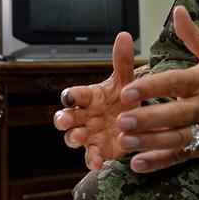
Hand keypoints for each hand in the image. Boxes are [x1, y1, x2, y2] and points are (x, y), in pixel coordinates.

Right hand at [53, 32, 138, 170]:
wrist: (135, 122)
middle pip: (66, 117)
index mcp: (89, 97)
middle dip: (63, 119)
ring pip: (73, 138)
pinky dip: (92, 160)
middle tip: (64, 120)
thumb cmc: (123, 99)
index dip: (70, 95)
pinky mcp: (99, 151)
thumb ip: (122, 61)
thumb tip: (123, 35)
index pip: (75, 95)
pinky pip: (91, 157)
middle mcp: (83, 116)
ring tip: (78, 138)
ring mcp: (89, 135)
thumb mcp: (125, 81)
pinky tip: (97, 164)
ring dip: (73, 138)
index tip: (69, 96)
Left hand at [114, 6, 198, 172]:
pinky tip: (138, 164)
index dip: (151, 87)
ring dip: (149, 142)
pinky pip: (180, 156)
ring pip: (175, 138)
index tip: (127, 90)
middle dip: (148, 119)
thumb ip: (193, 36)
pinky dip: (159, 161)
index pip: (174, 83)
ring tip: (124, 142)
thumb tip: (179, 10)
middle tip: (121, 120)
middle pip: (174, 114)